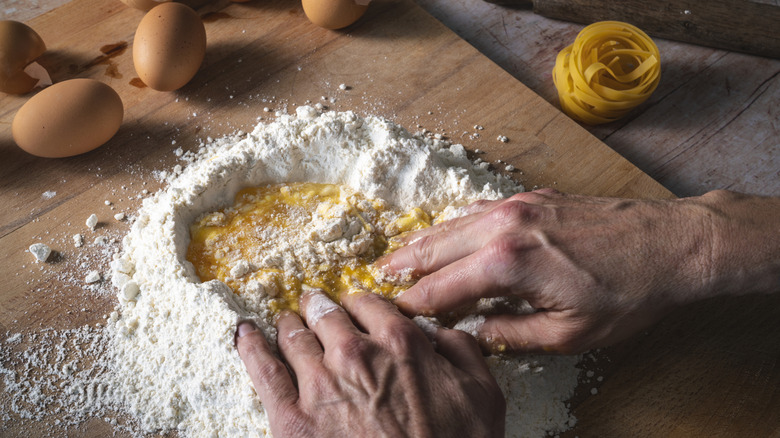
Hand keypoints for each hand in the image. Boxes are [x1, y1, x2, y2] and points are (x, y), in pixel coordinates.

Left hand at [235, 289, 504, 437]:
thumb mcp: (483, 395)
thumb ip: (461, 350)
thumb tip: (439, 330)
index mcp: (399, 342)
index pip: (368, 305)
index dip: (360, 305)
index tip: (356, 309)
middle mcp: (354, 353)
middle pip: (326, 315)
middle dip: (320, 308)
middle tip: (314, 305)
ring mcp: (318, 384)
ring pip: (293, 336)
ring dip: (289, 324)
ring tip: (286, 321)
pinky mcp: (291, 418)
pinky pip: (261, 370)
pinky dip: (250, 346)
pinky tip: (245, 333)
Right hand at [380, 189, 779, 354]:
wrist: (671, 243)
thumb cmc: (627, 292)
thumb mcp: (570, 333)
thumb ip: (513, 335)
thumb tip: (477, 333)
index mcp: (508, 265)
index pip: (441, 287)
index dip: (413, 304)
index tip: (394, 313)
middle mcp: (504, 228)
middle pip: (435, 246)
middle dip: (403, 263)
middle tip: (376, 275)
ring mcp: (518, 207)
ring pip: (453, 223)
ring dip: (424, 240)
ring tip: (399, 254)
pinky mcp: (533, 198)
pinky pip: (479, 209)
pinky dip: (455, 223)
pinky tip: (449, 231)